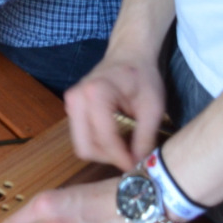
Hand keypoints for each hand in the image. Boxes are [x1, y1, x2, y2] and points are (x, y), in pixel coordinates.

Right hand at [63, 52, 164, 170]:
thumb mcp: (152, 107)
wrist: (129, 54)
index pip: (105, 139)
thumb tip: (140, 167)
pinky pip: (81, 137)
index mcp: (96, 94)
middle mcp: (76, 98)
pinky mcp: (71, 107)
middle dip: (109, 158)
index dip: (122, 158)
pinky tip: (116, 138)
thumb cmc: (142, 76)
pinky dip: (98, 144)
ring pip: (82, 145)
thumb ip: (145, 138)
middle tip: (130, 158)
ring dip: (104, 153)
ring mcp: (70, 102)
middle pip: (86, 147)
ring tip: (126, 148)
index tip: (137, 167)